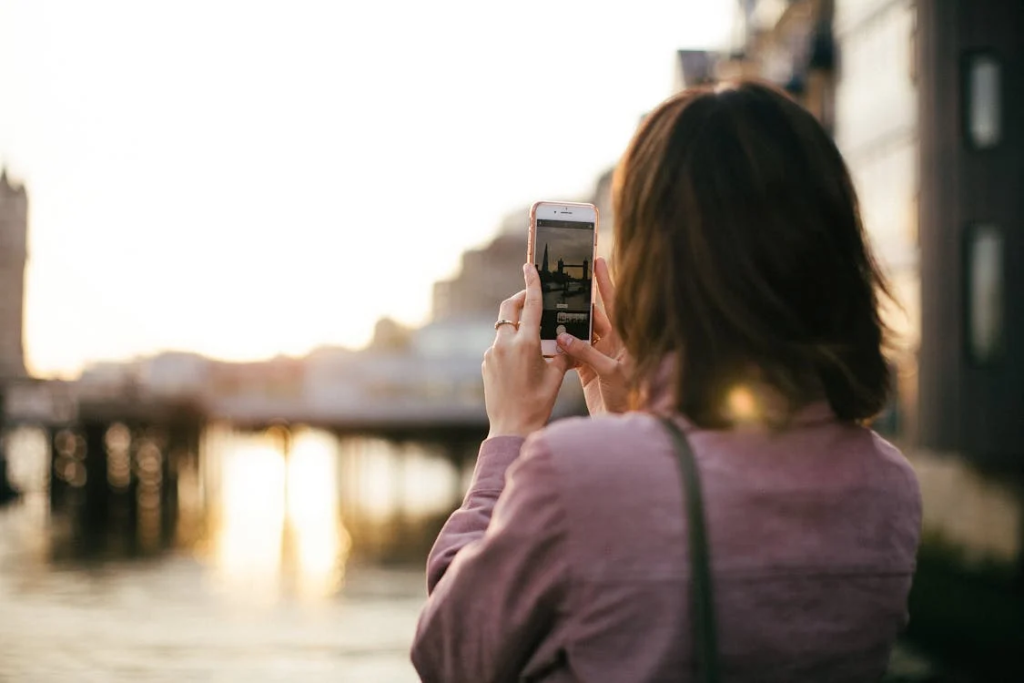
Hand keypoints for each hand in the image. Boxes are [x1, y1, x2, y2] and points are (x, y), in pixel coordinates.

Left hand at [483, 264, 572, 437]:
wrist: (511, 426)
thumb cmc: (539, 402)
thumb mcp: (557, 374)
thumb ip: (561, 350)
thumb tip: (565, 336)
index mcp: (527, 344)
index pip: (531, 305)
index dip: (532, 283)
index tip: (530, 266)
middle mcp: (505, 345)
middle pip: (509, 309)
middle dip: (520, 299)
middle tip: (531, 298)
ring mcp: (492, 353)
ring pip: (504, 328)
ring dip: (517, 326)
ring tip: (533, 338)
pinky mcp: (486, 363)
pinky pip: (499, 346)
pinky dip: (510, 344)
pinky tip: (522, 360)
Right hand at [555, 257, 631, 414]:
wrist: (623, 424)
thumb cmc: (629, 398)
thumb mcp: (611, 373)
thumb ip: (588, 355)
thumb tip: (563, 338)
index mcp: (624, 339)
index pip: (615, 303)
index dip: (607, 281)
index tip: (598, 260)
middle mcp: (613, 343)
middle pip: (595, 315)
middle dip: (580, 299)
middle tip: (565, 280)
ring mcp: (600, 355)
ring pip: (581, 333)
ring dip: (567, 324)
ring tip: (552, 307)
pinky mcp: (588, 370)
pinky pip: (572, 352)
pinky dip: (562, 347)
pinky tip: (549, 339)